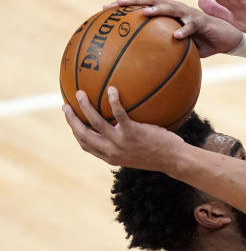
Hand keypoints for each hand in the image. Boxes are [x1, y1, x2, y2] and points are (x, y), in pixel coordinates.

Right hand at [64, 88, 182, 171]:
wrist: (175, 160)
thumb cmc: (161, 155)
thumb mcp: (140, 152)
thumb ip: (128, 142)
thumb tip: (125, 127)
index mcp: (111, 157)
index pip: (87, 146)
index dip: (76, 133)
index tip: (71, 122)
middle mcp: (112, 151)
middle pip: (83, 135)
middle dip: (71, 120)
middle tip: (65, 106)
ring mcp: (121, 142)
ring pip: (95, 122)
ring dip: (85, 107)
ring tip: (80, 93)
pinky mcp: (133, 133)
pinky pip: (119, 114)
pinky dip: (113, 101)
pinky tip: (112, 89)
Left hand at [105, 0, 241, 57]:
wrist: (227, 39)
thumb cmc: (203, 43)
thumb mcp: (182, 47)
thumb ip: (165, 50)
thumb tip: (144, 67)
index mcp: (168, 12)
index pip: (143, 3)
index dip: (124, 4)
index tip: (105, 8)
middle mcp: (176, 9)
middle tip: (118, 3)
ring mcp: (189, 14)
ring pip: (170, 6)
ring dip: (157, 8)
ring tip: (144, 13)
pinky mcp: (202, 22)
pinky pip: (191, 26)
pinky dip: (184, 31)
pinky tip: (176, 37)